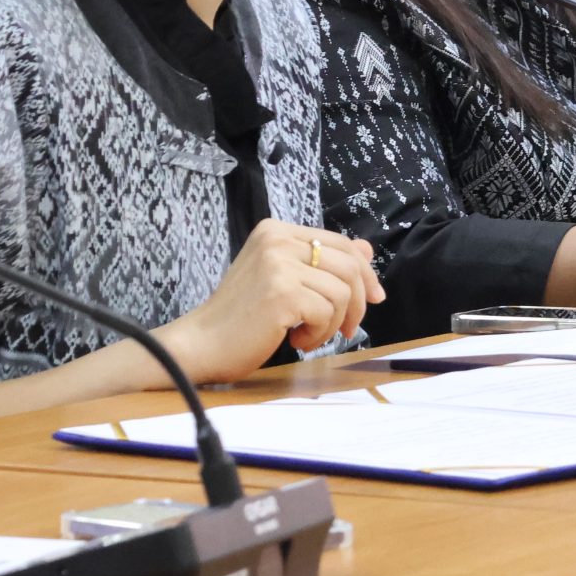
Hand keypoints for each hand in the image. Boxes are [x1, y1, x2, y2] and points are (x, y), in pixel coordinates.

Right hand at [156, 221, 384, 383]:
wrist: (201, 345)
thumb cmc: (241, 318)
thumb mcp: (284, 280)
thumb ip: (322, 263)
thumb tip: (367, 249)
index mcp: (275, 230)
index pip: (340, 242)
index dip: (364, 271)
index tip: (373, 298)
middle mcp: (276, 239)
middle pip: (349, 264)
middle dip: (358, 302)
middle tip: (347, 328)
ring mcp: (278, 264)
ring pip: (342, 292)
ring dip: (333, 323)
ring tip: (308, 334)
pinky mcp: (282, 293)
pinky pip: (327, 313)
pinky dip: (318, 334)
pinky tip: (296, 339)